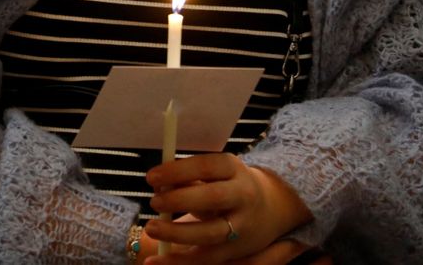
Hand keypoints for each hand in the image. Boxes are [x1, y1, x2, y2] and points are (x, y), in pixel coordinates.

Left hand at [140, 154, 310, 261]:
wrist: (270, 209)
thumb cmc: (228, 186)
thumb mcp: (216, 174)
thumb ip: (189, 179)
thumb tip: (159, 185)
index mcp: (234, 169)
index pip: (206, 166)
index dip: (177, 171)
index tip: (151, 177)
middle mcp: (242, 195)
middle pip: (213, 198)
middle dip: (180, 200)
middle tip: (154, 201)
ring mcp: (241, 225)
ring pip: (210, 233)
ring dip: (178, 233)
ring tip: (152, 228)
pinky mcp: (234, 250)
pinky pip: (205, 258)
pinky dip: (178, 261)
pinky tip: (155, 262)